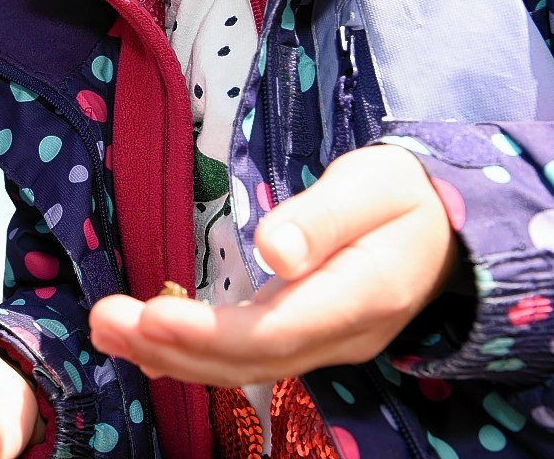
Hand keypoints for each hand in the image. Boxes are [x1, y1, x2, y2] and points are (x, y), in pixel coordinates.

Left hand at [89, 144, 458, 386]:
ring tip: (106, 332)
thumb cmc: (408, 194)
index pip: (277, 329)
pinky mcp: (306, 339)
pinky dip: (192, 356)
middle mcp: (341, 337)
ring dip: (170, 355)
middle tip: (103, 320)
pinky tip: (146, 347)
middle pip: (249, 359)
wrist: (450, 231)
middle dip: (170, 346)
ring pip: (243, 367)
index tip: (150, 315)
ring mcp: (324, 345)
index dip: (210, 332)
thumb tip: (274, 249)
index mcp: (362, 296)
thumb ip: (323, 218)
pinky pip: (247, 359)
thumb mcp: (373, 186)